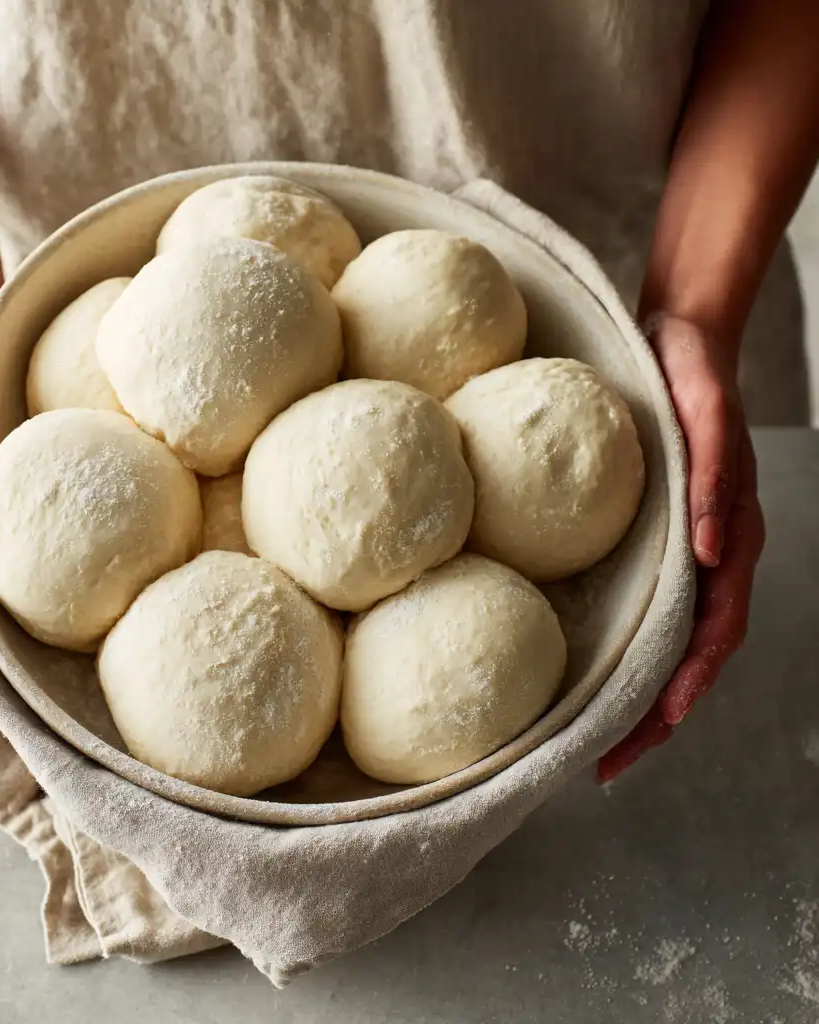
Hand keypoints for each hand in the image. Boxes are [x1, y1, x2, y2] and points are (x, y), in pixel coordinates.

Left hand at [598, 314, 765, 781]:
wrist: (679, 341)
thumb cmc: (693, 373)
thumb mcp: (707, 410)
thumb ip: (716, 473)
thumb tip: (712, 546)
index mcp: (729, 536)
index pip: (715, 629)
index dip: (688, 682)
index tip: (657, 723)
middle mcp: (710, 555)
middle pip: (689, 655)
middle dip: (655, 714)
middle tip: (607, 764)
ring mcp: (684, 552)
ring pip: (667, 642)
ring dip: (639, 697)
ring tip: (597, 741)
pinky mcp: (655, 541)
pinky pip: (645, 608)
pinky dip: (624, 651)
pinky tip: (590, 671)